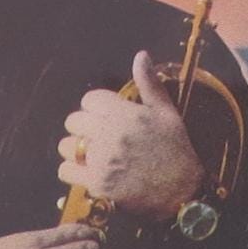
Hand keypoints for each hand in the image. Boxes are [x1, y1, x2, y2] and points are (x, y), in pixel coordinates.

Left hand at [58, 52, 208, 222]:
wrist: (182, 193)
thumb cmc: (176, 151)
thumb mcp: (166, 113)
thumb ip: (149, 83)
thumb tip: (141, 55)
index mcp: (127, 114)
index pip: (90, 100)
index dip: (96, 107)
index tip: (105, 117)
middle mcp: (112, 135)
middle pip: (75, 121)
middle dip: (84, 127)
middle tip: (98, 137)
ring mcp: (102, 160)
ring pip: (67, 146)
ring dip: (76, 149)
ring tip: (91, 155)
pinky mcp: (97, 183)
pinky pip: (66, 171)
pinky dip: (72, 171)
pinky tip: (87, 171)